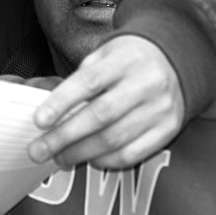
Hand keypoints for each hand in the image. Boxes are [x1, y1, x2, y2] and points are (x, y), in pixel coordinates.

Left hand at [28, 36, 184, 170]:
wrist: (177, 60)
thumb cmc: (129, 58)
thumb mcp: (106, 53)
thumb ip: (82, 77)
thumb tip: (51, 111)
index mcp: (126, 59)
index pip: (89, 81)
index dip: (61, 102)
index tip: (38, 120)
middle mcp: (146, 83)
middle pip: (100, 116)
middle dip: (64, 136)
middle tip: (38, 150)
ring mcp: (160, 108)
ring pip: (115, 139)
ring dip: (81, 153)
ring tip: (59, 158)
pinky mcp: (168, 129)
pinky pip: (133, 153)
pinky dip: (107, 161)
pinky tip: (90, 159)